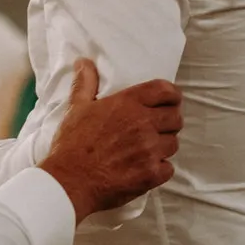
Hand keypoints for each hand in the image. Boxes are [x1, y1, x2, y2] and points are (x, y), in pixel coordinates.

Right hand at [39, 59, 181, 221]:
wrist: (69, 182)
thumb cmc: (71, 145)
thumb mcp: (76, 109)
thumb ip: (85, 84)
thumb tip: (84, 63)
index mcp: (127, 104)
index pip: (166, 91)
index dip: (171, 95)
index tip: (169, 101)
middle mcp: (143, 124)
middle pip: (175, 118)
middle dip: (168, 123)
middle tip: (155, 129)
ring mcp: (149, 150)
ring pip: (173, 144)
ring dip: (163, 147)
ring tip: (146, 151)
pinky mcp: (151, 174)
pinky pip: (168, 168)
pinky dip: (159, 170)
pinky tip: (144, 169)